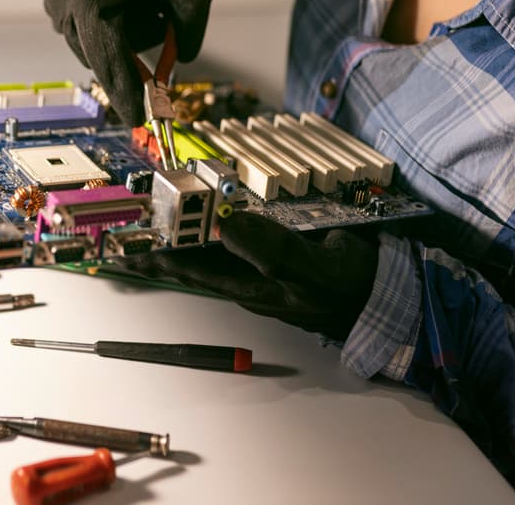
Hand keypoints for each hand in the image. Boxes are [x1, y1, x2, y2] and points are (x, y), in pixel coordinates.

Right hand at [45, 0, 210, 124]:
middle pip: (105, 57)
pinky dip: (108, 29)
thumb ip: (191, 28)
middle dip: (136, 45)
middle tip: (160, 12)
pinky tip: (115, 1)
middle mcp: (62, 3)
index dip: (125, 93)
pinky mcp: (51, 9)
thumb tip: (179, 62)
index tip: (138, 120)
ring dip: (123, 36)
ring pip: (96, 52)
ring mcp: (52, 7)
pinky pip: (87, 38)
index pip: (109, 57)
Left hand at [116, 212, 378, 340]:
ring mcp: (267, 269)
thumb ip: (269, 248)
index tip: (122, 251)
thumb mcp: (310, 267)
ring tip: (160, 222)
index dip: (154, 259)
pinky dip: (223, 226)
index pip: (189, 270)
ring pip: (217, 249)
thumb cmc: (352, 288)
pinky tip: (218, 215)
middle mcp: (252, 279)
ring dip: (188, 235)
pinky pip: (243, 239)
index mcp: (251, 286)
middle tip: (130, 234)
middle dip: (162, 247)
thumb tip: (225, 225)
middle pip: (196, 260)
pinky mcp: (284, 257)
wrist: (392, 298)